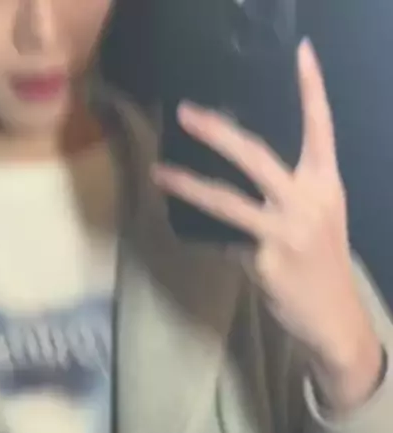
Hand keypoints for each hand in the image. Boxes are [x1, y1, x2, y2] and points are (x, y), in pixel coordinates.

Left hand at [154, 40, 382, 410]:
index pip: (322, 128)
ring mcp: (285, 232)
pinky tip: (191, 230)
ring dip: (188, 186)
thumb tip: (237, 176)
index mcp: (325, 185)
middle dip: (218, 133)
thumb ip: (289, 193)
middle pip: (257, 156)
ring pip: (227, 201)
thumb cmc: (321, 264)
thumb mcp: (319, 218)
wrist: (333, 317)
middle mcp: (308, 202)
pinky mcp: (264, 261)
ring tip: (159, 174)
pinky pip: (224, 240)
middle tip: (186, 114)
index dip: (312, 89)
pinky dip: (207, 235)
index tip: (302, 53)